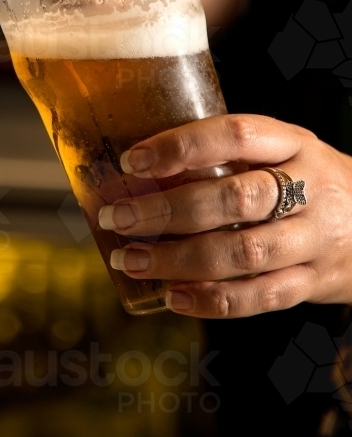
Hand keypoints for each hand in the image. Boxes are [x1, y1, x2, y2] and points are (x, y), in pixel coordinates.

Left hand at [97, 114, 351, 317]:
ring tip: (132, 260)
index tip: (133, 160)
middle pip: (237, 199)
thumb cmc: (308, 179)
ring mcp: (316, 240)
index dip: (182, 146)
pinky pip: (261, 298)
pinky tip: (173, 296)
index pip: (236, 135)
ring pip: (245, 253)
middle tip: (120, 217)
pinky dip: (212, 301)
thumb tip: (141, 171)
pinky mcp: (315, 283)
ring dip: (180, 259)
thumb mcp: (282, 150)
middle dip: (170, 210)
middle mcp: (310, 189)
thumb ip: (227, 157)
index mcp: (295, 144)